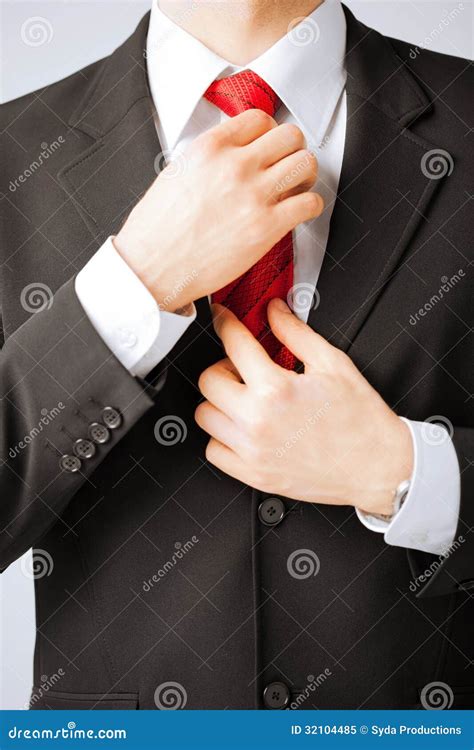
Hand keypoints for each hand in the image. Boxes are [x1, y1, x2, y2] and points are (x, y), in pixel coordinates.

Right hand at [114, 110, 322, 310]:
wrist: (152, 268)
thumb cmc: (157, 230)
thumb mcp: (176, 174)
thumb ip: (209, 159)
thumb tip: (231, 157)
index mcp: (210, 148)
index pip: (259, 119)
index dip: (269, 133)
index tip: (269, 147)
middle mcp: (235, 166)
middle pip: (289, 136)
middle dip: (292, 150)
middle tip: (287, 166)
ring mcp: (253, 195)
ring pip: (305, 164)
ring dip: (305, 176)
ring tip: (295, 188)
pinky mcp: (266, 227)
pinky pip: (310, 203)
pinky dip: (310, 206)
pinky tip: (297, 212)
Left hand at [196, 300, 413, 514]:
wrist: (377, 466)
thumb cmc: (361, 420)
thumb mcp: (332, 364)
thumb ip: (296, 333)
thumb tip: (274, 312)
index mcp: (276, 389)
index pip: (234, 344)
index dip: (225, 323)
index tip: (223, 319)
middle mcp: (257, 421)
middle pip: (209, 381)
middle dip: (224, 366)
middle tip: (242, 367)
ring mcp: (252, 451)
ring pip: (205, 416)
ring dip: (219, 401)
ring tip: (242, 398)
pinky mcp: (253, 474)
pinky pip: (214, 451)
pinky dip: (222, 437)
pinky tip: (242, 428)